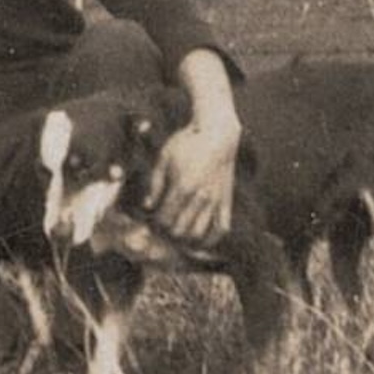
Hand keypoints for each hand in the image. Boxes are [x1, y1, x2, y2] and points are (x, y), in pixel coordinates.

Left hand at [145, 114, 240, 247]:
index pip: (164, 219)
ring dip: (186, 238)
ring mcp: (215, 200)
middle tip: (163, 226)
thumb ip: (155, 184)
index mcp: (182, 187)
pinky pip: (222, 228)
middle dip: (168, 232)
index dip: (155, 223)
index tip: (152, 218)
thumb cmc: (187, 142)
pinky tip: (202, 240)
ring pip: (199, 233)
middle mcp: (200, 197)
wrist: (218, 133)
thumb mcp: (164, 158)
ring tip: (178, 233)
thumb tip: (147, 206)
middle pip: (180, 230)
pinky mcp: (226, 200)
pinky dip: (211, 239)